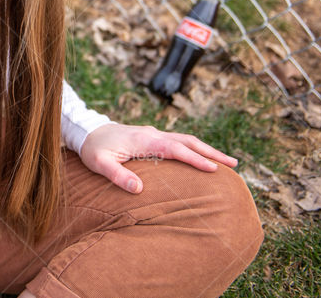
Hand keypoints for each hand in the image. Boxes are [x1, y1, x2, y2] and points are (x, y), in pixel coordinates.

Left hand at [79, 123, 237, 192]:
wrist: (86, 131)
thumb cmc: (93, 149)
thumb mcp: (99, 164)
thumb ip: (117, 175)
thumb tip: (138, 189)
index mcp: (145, 140)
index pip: (176, 149)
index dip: (196, 159)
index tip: (214, 169)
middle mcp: (153, 134)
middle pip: (188, 141)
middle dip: (211, 152)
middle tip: (234, 165)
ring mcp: (153, 135)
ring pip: (185, 140)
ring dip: (206, 149)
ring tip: (226, 162)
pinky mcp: (151, 138)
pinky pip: (178, 142)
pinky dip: (194, 149)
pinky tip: (200, 158)